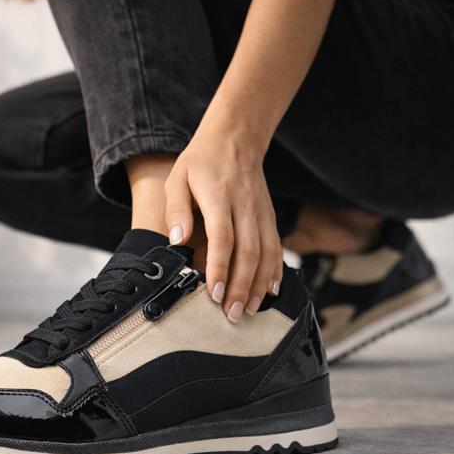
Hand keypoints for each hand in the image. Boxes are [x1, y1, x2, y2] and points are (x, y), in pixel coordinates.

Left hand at [164, 124, 282, 322]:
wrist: (235, 139)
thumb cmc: (201, 162)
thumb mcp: (177, 178)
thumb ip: (176, 210)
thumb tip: (176, 241)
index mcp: (219, 196)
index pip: (223, 237)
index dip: (220, 267)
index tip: (214, 293)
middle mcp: (245, 205)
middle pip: (248, 252)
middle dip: (240, 286)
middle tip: (230, 314)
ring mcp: (261, 211)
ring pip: (266, 253)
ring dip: (258, 284)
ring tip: (247, 310)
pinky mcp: (269, 216)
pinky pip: (277, 247)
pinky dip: (276, 271)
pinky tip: (271, 291)